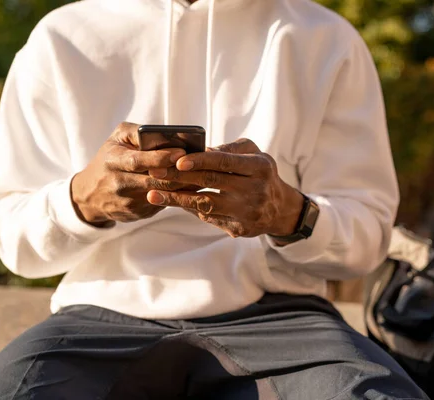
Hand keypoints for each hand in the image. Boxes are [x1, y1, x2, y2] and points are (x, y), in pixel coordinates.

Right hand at [71, 122, 196, 225]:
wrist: (89, 195)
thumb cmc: (109, 159)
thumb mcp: (116, 139)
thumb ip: (138, 132)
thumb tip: (165, 133)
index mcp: (113, 161)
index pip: (139, 161)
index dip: (161, 158)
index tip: (181, 152)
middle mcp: (119, 184)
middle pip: (155, 180)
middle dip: (178, 173)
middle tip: (199, 165)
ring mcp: (128, 202)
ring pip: (162, 194)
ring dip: (183, 186)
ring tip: (200, 174)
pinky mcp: (137, 214)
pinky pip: (162, 203)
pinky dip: (177, 195)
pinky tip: (190, 187)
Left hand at [146, 138, 303, 237]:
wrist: (280, 209)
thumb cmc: (260, 174)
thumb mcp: (253, 154)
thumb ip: (229, 149)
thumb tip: (200, 149)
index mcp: (260, 167)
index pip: (225, 162)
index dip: (200, 161)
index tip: (177, 161)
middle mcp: (256, 191)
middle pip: (211, 183)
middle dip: (179, 178)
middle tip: (155, 173)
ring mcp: (247, 212)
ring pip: (205, 205)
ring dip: (176, 199)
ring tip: (153, 194)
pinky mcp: (239, 229)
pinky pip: (208, 218)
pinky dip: (188, 209)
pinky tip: (171, 203)